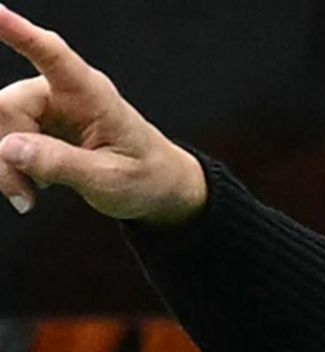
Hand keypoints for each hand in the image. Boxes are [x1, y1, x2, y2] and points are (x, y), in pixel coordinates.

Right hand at [0, 5, 204, 223]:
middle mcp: (62, 94)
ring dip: (5, 167)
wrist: (160, 189)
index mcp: (91, 93)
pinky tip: (32, 189)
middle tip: (22, 195)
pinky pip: (4, 143)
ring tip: (29, 198)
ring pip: (0, 127)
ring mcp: (47, 111)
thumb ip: (61, 163)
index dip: (18, 32)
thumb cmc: (146, 177)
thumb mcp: (109, 179)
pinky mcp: (37, 129)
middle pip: (7, 106)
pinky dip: (9, 170)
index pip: (51, 54)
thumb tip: (8, 147)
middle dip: (4, 152)